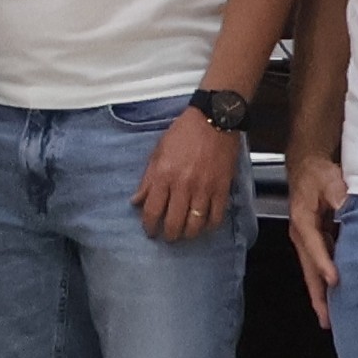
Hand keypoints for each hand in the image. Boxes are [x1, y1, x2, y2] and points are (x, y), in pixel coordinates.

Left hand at [134, 106, 245, 242]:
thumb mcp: (158, 152)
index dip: (149, 226)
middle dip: (168, 235)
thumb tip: (136, 201)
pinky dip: (210, 226)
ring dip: (188, 234)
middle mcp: (183, 185)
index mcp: (164, 175)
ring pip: (195, 224)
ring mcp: (204, 188)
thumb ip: (147, 180)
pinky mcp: (222, 188)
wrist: (214, 120)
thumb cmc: (184, 133)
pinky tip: (204, 226)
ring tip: (184, 234)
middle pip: (173, 222)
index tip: (149, 231)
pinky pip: (216, 216)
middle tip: (166, 236)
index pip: (152, 211)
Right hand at [284, 152, 347, 319]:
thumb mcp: (328, 177)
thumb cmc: (316, 172)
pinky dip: (325, 284)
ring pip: (313, 273)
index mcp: (303, 220)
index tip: (336, 281)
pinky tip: (336, 296)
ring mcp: (307, 241)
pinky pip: (319, 267)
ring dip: (321, 295)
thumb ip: (337, 191)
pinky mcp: (315, 243)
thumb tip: (347, 206)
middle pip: (309, 270)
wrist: (306, 166)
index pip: (313, 246)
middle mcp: (301, 236)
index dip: (324, 264)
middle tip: (327, 320)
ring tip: (331, 318)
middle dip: (318, 296)